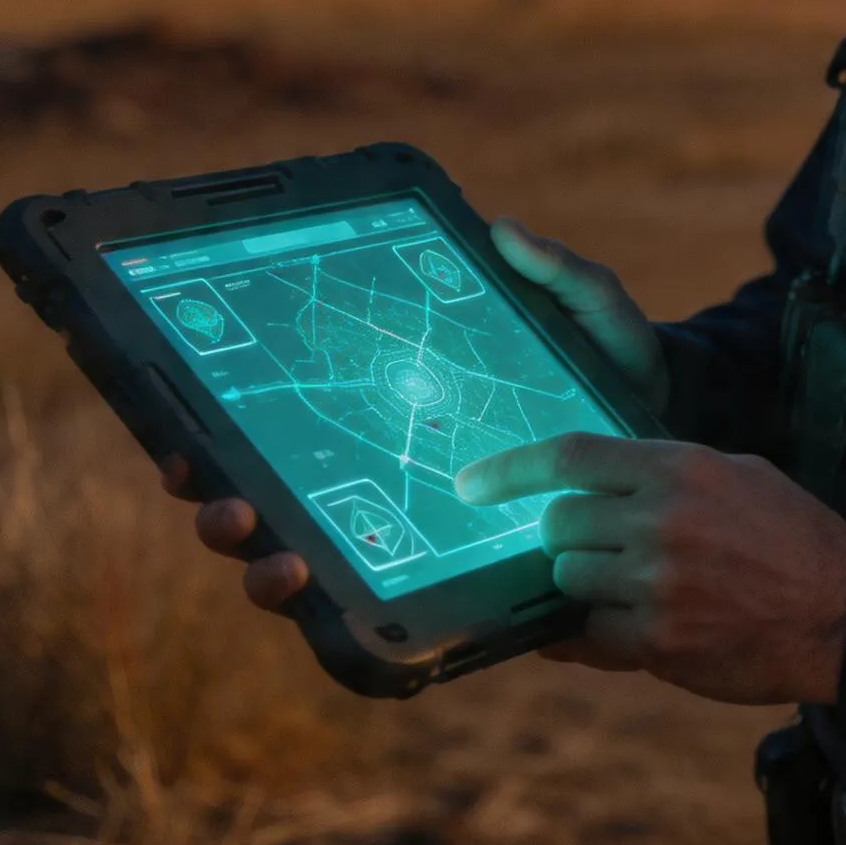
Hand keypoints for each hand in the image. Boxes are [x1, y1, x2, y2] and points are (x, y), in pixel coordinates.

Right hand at [162, 218, 668, 612]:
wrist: (661, 437)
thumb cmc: (610, 369)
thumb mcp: (590, 313)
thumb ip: (556, 273)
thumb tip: (506, 229)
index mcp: (384, 405)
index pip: (280, 424)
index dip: (216, 434)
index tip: (184, 434)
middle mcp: (377, 472)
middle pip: (267, 501)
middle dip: (223, 510)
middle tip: (223, 504)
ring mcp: (406, 529)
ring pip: (305, 562)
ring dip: (268, 572)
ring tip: (279, 565)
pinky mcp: (447, 575)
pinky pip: (383, 605)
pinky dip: (341, 615)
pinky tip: (333, 607)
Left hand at [455, 434, 845, 705]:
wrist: (843, 613)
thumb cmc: (793, 535)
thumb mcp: (738, 473)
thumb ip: (668, 472)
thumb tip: (602, 478)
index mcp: (680, 468)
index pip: (573, 458)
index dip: (512, 469)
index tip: (472, 482)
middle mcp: (660, 522)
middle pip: (560, 523)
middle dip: (565, 533)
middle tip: (592, 542)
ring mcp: (655, 587)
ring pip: (567, 578)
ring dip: (582, 580)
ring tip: (626, 582)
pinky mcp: (656, 644)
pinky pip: (585, 635)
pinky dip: (585, 630)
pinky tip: (601, 627)